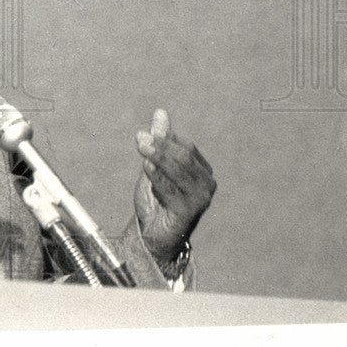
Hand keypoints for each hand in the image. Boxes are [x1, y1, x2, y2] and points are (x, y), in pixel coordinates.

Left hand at [133, 109, 215, 267]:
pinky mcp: (188, 213)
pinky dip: (158, 178)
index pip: (187, 148)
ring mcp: (200, 200)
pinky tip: (146, 168)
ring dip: (158, 158)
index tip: (147, 132)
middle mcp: (206, 185)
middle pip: (185, 158)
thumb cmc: (156, 199)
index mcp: (202, 172)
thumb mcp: (155, 165)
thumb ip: (160, 141)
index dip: (167, 138)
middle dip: (161, 146)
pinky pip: (172, 191)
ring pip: (179, 172)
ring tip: (142, 149)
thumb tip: (160, 112)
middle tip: (140, 138)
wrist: (151, 234)